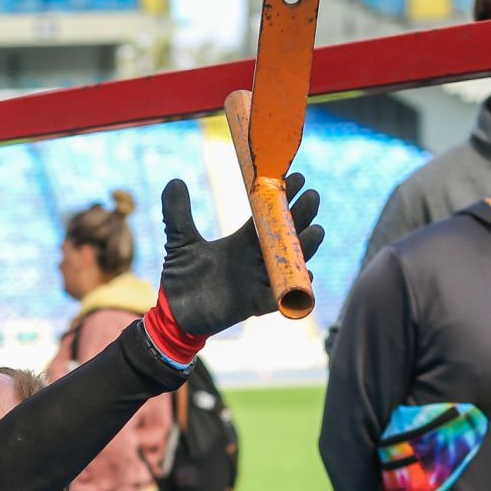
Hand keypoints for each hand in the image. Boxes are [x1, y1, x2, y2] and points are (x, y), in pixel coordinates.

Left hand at [156, 173, 323, 341]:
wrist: (173, 312)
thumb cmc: (181, 278)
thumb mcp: (179, 240)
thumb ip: (177, 212)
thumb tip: (174, 180)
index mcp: (242, 242)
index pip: (269, 217)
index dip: (284, 200)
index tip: (298, 178)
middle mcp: (255, 259)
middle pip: (286, 235)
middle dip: (301, 217)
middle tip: (313, 197)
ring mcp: (258, 281)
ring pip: (291, 263)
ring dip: (305, 249)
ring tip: (316, 231)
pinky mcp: (254, 303)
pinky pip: (281, 296)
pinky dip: (295, 288)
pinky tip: (308, 275)